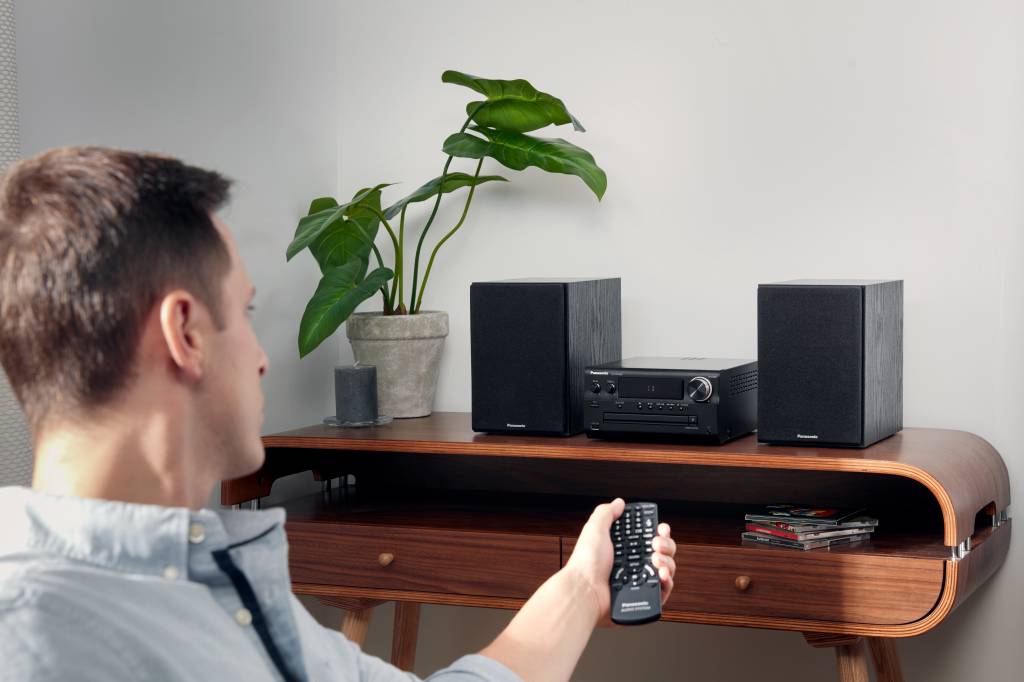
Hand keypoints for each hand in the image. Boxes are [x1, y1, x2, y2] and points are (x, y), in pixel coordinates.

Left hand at [563, 499, 676, 625]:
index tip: (661, 528)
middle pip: (662, 551)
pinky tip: (661, 575)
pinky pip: (663, 589)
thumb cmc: (586, 562)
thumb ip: (607, 513)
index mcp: (623, 547)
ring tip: (656, 560)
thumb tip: (619, 503)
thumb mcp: (595, 529)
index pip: (648, 537)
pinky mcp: (643, 596)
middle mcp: (633, 563)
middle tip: (656, 544)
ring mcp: (639, 580)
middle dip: (666, 544)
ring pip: (666, 569)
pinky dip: (667, 581)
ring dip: (667, 561)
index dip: (658, 531)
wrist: (585, 589)